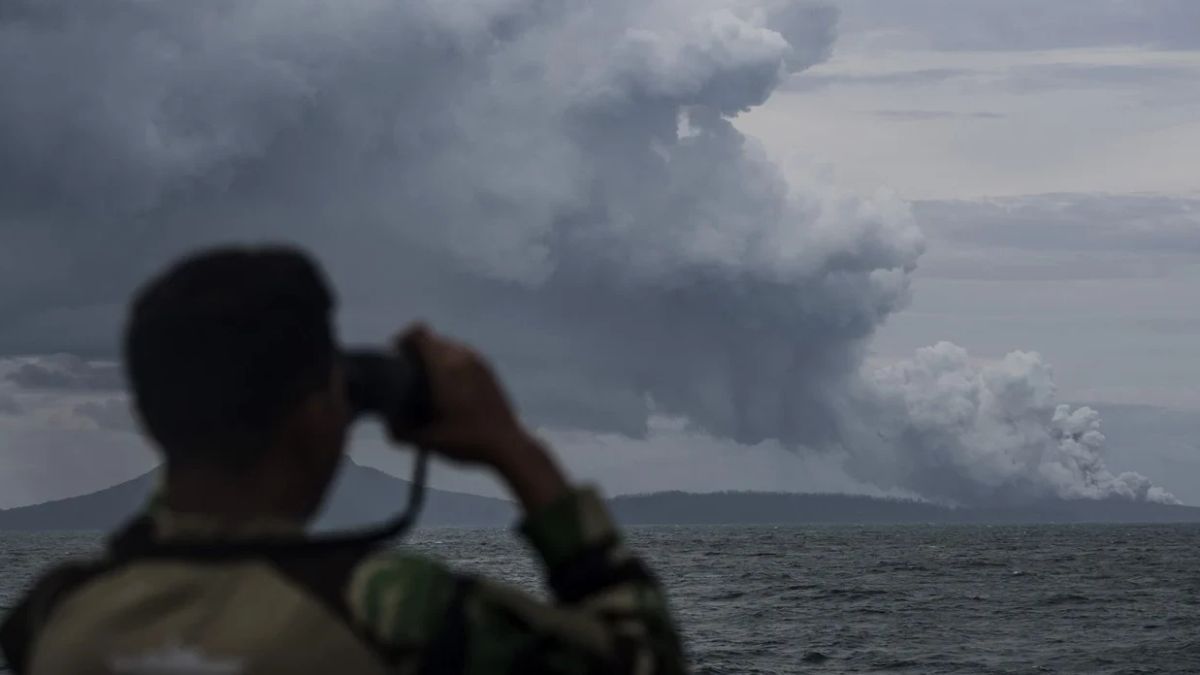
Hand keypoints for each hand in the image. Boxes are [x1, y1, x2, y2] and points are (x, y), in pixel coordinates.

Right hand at [387, 324, 531, 466]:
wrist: (508, 444)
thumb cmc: (467, 442)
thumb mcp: (428, 441)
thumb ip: (401, 431)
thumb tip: (387, 421)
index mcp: (445, 368)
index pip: (419, 332)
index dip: (403, 339)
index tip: (396, 358)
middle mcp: (462, 358)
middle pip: (431, 339)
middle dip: (416, 353)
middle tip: (408, 377)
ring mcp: (478, 361)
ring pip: (447, 346)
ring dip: (434, 358)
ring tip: (429, 385)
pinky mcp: (488, 369)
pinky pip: (462, 355)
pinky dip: (450, 364)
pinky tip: (450, 390)